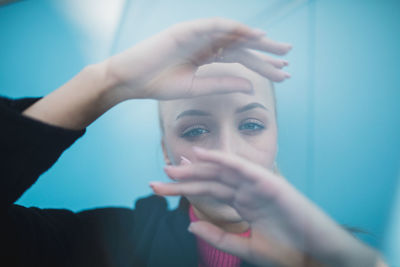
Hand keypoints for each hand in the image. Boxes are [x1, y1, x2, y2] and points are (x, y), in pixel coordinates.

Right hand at [105, 17, 291, 100]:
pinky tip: (256, 36)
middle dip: (266, 52)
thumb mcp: (195, 87)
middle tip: (289, 59)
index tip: (282, 74)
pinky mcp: (186, 29)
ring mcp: (196, 34)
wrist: (128, 80)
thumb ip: (222, 83)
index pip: (240, 58)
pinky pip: (216, 26)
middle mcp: (205, 43)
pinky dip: (236, 29)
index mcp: (206, 56)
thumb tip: (251, 86)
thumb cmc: (157, 84)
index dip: (261, 65)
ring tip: (280, 50)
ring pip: (234, 35)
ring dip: (257, 41)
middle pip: (242, 45)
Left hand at [150, 147, 381, 266]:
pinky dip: (224, 160)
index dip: (186, 188)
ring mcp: (258, 185)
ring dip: (199, 167)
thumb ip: (218, 236)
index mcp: (243, 203)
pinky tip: (204, 156)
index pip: (209, 191)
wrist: (320, 256)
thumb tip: (189, 223)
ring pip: (223, 171)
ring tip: (174, 166)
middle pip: (210, 180)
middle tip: (161, 175)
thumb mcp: (245, 247)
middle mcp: (248, 191)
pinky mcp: (270, 183)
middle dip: (185, 178)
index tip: (163, 186)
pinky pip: (243, 169)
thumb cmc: (289, 252)